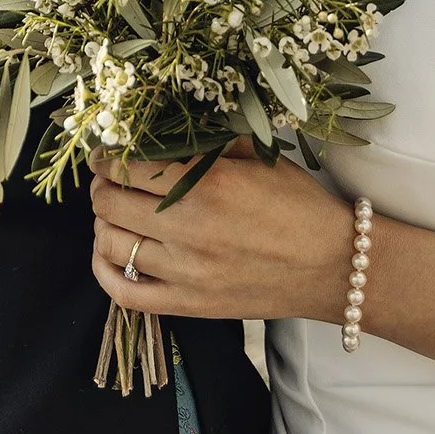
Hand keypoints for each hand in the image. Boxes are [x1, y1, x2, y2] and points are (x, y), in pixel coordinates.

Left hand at [89, 145, 350, 322]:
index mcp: (207, 185)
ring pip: (110, 244)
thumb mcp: (257, 156)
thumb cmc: (298, 205)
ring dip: (103, 222)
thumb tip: (159, 127)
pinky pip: (124, 293)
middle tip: (109, 178)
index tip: (106, 152)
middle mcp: (190, 229)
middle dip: (102, 185)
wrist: (333, 266)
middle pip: (109, 203)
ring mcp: (187, 272)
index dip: (107, 155)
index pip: (127, 166)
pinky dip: (104, 270)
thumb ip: (207, 140)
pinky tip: (108, 252)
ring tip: (113, 211)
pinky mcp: (189, 306)